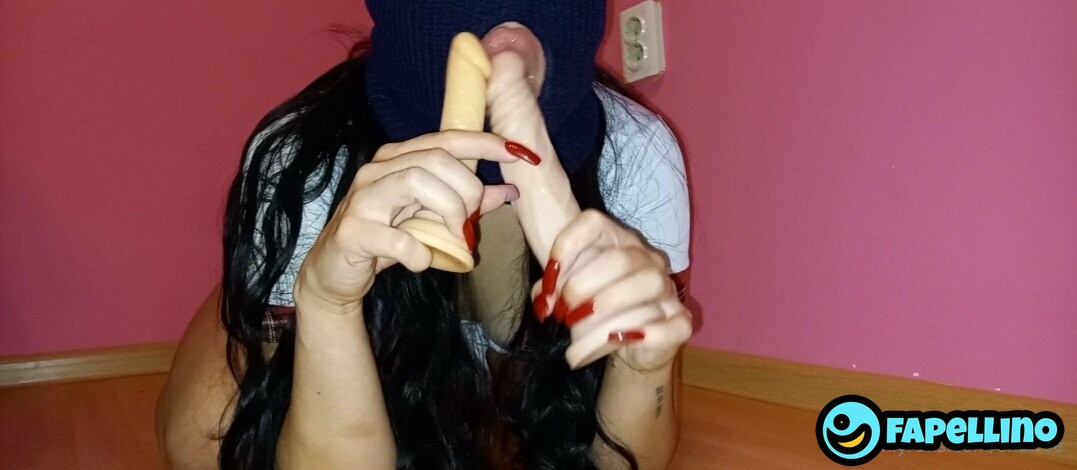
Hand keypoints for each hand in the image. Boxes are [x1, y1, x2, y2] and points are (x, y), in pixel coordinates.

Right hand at [293, 130, 530, 313]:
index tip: (520, 154)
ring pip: (416, 181)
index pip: (447, 139)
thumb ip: (466, 202)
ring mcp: (362, 197)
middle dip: (467, 190)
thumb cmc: (385, 240)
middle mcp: (378, 169)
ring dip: (448, 211)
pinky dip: (419, 252)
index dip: (485, 143)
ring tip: (453, 237)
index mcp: (398, 159)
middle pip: (437, 159)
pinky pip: (398, 237)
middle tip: (470, 223)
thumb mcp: (430, 218)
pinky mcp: (352, 231)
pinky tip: (422, 261)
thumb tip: (509, 191)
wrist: (334, 274)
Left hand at [531, 210, 692, 370]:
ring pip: (648, 284)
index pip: (594, 223)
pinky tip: (618, 339)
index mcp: (615, 241)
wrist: (629, 348)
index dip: (567, 246)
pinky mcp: (680, 321)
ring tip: (579, 331)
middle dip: (582, 288)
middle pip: (619, 259)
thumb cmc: (592, 314)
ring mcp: (667, 288)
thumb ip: (550, 293)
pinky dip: (645, 331)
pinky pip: (673, 322)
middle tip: (562, 315)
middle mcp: (646, 258)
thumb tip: (545, 303)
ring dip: (608, 309)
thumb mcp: (565, 297)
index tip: (549, 278)